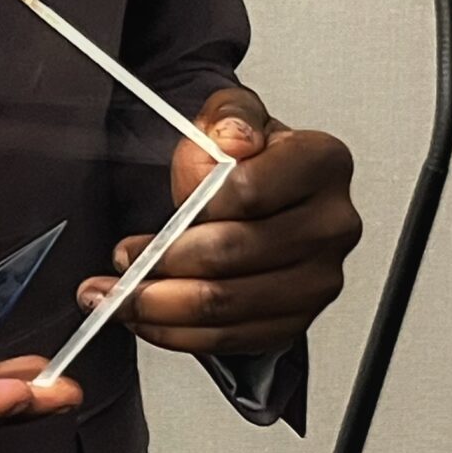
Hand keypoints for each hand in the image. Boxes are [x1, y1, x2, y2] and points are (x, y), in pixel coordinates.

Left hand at [78, 87, 358, 357]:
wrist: (260, 193)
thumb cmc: (248, 157)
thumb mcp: (230, 114)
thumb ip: (227, 117)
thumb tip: (233, 140)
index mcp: (321, 163)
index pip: (249, 191)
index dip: (195, 206)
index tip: (163, 214)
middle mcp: (331, 224)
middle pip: (234, 253)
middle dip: (164, 261)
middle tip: (123, 260)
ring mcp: (318, 278)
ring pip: (227, 303)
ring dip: (160, 305)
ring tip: (121, 294)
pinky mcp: (297, 319)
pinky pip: (231, 339)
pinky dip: (179, 334)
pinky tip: (148, 318)